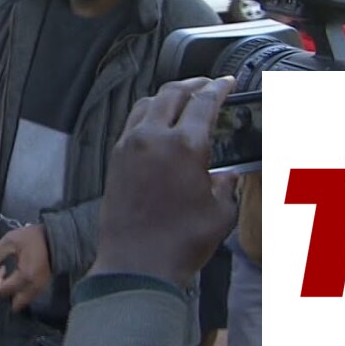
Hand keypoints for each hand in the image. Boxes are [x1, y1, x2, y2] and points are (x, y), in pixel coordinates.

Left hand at [0, 224, 51, 311]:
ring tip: (11, 278)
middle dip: (5, 294)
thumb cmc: (33, 238)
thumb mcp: (10, 240)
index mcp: (24, 277)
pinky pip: (29, 298)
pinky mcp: (43, 287)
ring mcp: (39, 290)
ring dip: (13, 295)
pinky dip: (21, 293)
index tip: (1, 267)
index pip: (3, 290)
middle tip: (4, 279)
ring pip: (22, 303)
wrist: (57, 238)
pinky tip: (19, 279)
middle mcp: (33, 288)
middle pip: (13, 305)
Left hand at [89, 77, 239, 289]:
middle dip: (194, 84)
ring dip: (168, 95)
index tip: (227, 82)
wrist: (136, 264)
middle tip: (208, 85)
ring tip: (183, 99)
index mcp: (185, 145)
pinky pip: (132, 122)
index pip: (204, 101)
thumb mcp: (220, 213)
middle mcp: (153, 137)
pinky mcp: (116, 158)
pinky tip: (158, 123)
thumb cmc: (181, 242)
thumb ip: (228, 185)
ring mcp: (130, 145)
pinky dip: (148, 113)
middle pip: (173, 93)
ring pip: (149, 103)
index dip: (219, 87)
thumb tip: (229, 175)